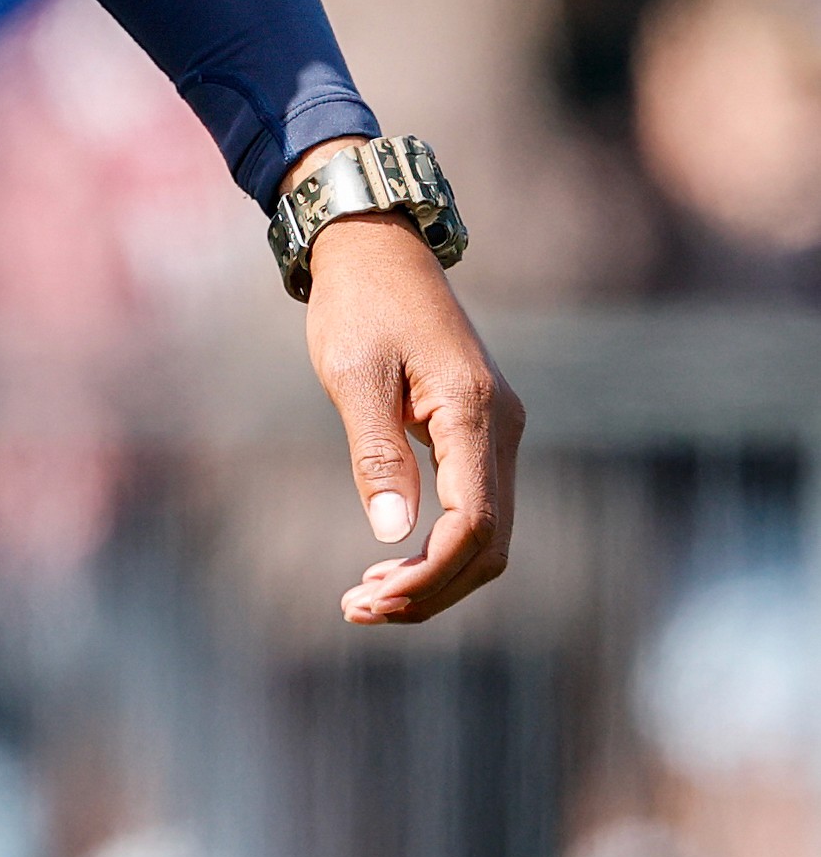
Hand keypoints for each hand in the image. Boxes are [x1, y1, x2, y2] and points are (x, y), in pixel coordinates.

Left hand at [295, 146, 523, 626]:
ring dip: (435, 575)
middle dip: (430, 589)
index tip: (374, 597)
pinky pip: (476, 507)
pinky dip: (440, 547)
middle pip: (488, 543)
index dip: (430, 573)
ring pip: (487, 533)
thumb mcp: (353, 373)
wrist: (377, 245)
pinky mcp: (481, 430)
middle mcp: (502, 427)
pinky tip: (391, 564)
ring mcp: (498, 430)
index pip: (474, 523)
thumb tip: (390, 532)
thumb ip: (375, 452)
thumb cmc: (359, 302)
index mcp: (474, 412)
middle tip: (358, 610)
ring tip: (367, 600)